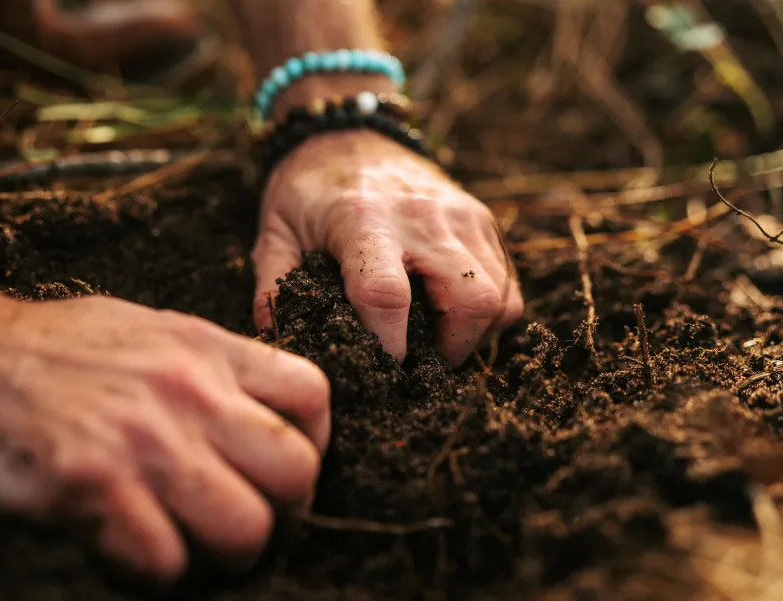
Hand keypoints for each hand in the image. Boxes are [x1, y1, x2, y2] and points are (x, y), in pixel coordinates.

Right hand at [0, 280, 329, 579]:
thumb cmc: (47, 349)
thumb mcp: (147, 333)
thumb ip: (209, 371)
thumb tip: (254, 420)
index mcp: (205, 349)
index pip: (314, 396)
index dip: (316, 447)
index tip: (283, 475)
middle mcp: (189, 391)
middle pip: (298, 475)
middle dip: (280, 517)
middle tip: (240, 526)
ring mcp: (145, 440)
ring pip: (245, 531)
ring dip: (221, 559)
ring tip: (184, 548)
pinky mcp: (92, 489)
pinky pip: (165, 566)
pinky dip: (152, 577)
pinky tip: (123, 555)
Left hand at [251, 129, 524, 365]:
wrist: (349, 131)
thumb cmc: (308, 189)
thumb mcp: (274, 231)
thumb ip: (273, 288)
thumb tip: (278, 342)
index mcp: (363, 219)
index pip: (386, 296)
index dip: (387, 346)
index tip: (379, 367)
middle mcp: (423, 216)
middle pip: (470, 301)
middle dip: (450, 350)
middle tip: (421, 362)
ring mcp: (462, 215)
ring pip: (499, 297)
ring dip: (473, 335)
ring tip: (437, 340)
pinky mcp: (482, 219)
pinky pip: (508, 283)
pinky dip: (490, 313)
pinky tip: (454, 313)